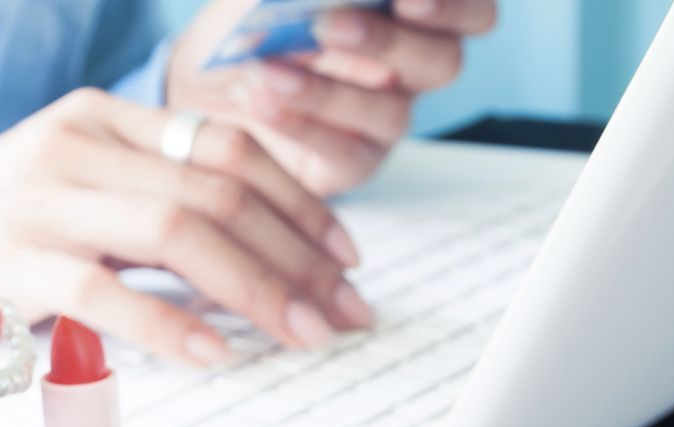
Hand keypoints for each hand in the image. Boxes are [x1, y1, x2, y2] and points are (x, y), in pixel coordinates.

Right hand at [0, 89, 372, 365]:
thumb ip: (156, 204)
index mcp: (104, 118)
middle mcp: (77, 144)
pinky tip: (216, 354)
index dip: (299, 201)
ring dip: (256, 288)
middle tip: (341, 310)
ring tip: (301, 333)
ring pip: (178, 231)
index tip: (343, 253)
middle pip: (218, 191)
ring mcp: (42, 199)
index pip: (227, 146)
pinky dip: (170, 326)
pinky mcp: (13, 261)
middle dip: (296, 256)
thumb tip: (259, 255)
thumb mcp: (81, 189)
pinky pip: (108, 292)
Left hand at [167, 0, 497, 195]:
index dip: (454, 4)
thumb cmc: (250, 27)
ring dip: (327, 90)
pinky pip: (343, 151)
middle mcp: (410, 69)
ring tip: (268, 70)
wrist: (201, 84)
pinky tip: (260, 100)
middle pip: (443, 62)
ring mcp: (384, 120)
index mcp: (410, 16)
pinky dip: (300, 123)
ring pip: (391, 112)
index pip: (472, 12)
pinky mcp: (352, 163)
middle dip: (389, 41)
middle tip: (330, 24)